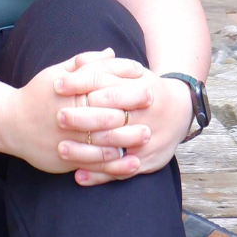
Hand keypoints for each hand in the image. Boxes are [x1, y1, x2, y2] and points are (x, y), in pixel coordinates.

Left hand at [51, 50, 194, 186]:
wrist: (180, 110)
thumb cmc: (146, 88)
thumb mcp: (131, 72)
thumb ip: (103, 67)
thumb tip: (77, 60)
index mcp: (140, 89)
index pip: (107, 86)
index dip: (80, 83)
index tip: (56, 84)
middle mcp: (145, 116)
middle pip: (110, 119)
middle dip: (82, 118)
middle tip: (59, 116)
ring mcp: (147, 141)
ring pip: (113, 149)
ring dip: (86, 151)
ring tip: (61, 149)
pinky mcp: (147, 161)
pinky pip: (121, 171)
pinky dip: (99, 175)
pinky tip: (79, 176)